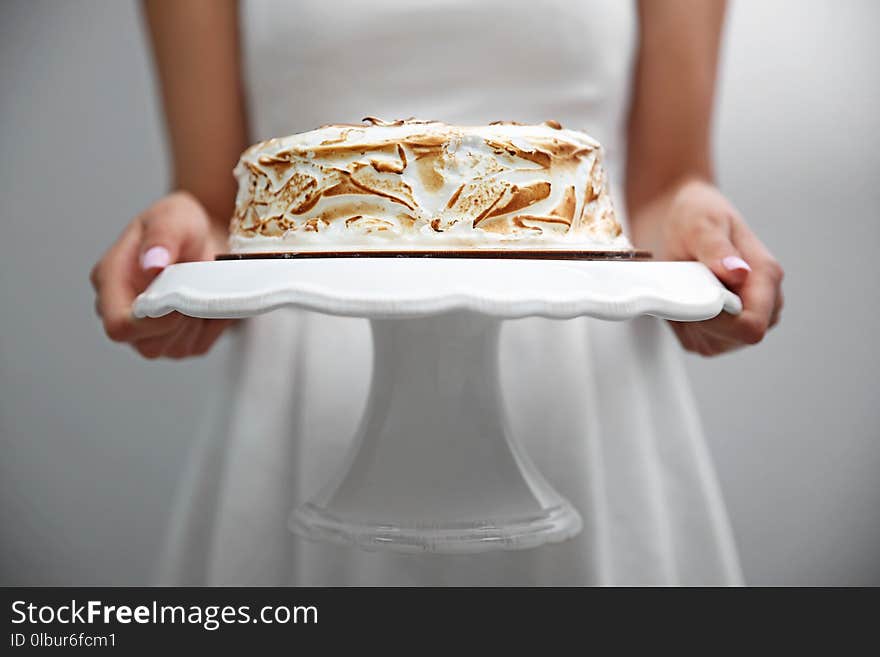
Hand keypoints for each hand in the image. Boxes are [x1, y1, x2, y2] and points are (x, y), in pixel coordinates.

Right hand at [90, 191, 233, 358]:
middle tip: (199, 286)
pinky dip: (212, 326)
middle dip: (181, 321)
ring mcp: (150, 331)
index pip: (118, 324)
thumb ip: (162, 237)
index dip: (149, 323)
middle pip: (148, 345)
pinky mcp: (178, 340)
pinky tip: (209, 298)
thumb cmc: (182, 225)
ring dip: (198, 322)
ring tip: (203, 286)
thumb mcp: (174, 217)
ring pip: (174, 349)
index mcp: (110, 280)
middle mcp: (124, 311)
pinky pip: (197, 346)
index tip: (178, 301)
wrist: (206, 237)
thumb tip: (152, 263)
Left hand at [636, 180, 783, 355]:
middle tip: (685, 282)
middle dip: (701, 317)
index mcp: (766, 276)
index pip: (752, 324)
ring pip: (713, 344)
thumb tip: (738, 274)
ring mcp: (743, 320)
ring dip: (689, 320)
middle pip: (732, 338)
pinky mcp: (721, 331)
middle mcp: (763, 304)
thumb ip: (717, 249)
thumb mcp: (702, 222)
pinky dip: (682, 324)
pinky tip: (681, 296)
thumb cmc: (694, 215)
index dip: (719, 319)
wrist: (679, 218)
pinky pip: (697, 342)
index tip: (694, 295)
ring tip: (684, 285)